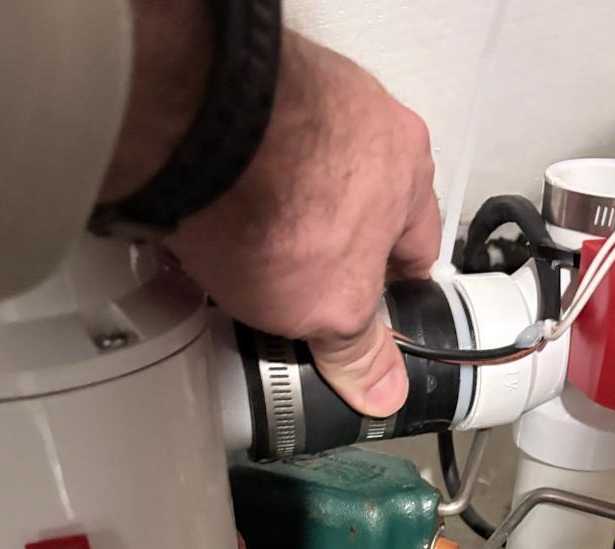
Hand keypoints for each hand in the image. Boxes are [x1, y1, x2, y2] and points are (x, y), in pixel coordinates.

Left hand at [102, 14, 439, 417]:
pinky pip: (243, 161)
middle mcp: (361, 116)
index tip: (368, 316)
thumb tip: (385, 389)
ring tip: (245, 268)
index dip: (393, 290)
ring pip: (299, 183)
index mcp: (408, 164)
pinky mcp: (235, 94)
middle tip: (301, 297)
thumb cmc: (287, 211)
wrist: (198, 133)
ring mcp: (298, 95)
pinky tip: (208, 229)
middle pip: (356, 210)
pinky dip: (231, 196)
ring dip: (279, 224)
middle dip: (330, 257)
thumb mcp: (335, 309)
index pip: (416, 243)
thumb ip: (361, 350)